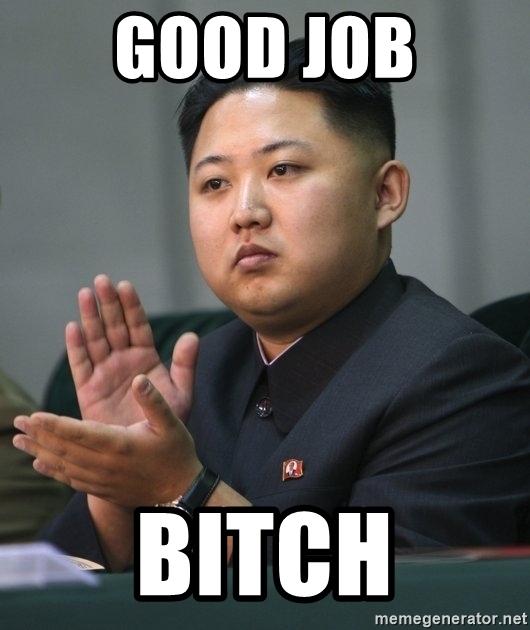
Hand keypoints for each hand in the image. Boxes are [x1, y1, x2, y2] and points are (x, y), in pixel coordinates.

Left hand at [13, 375, 202, 506]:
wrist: (181, 492)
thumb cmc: (177, 454)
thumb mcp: (172, 422)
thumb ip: (153, 401)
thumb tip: (139, 378)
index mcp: (120, 444)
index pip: (79, 433)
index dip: (54, 424)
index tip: (33, 416)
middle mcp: (105, 464)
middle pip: (64, 448)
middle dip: (38, 434)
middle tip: (17, 422)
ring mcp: (101, 480)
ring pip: (63, 464)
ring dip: (39, 451)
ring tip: (18, 441)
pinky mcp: (102, 489)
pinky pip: (70, 480)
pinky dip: (52, 471)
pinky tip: (39, 463)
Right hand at [67, 275, 198, 424]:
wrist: (146, 454)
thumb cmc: (166, 423)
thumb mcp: (181, 393)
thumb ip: (185, 365)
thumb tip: (192, 336)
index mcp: (146, 357)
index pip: (138, 326)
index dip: (131, 306)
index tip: (125, 286)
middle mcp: (124, 360)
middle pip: (114, 327)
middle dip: (108, 304)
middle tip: (101, 281)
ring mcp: (105, 373)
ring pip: (95, 340)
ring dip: (90, 318)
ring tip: (85, 294)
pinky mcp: (89, 390)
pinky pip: (81, 365)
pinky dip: (76, 347)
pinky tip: (73, 328)